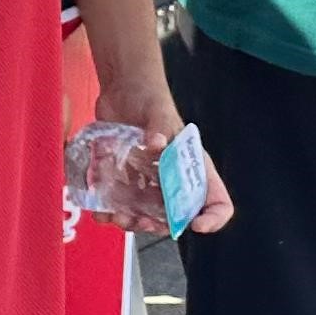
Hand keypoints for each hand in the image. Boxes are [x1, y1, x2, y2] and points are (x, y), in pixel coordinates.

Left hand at [96, 75, 234, 234]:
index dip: (213, 217)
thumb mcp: (158, 111)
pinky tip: (99, 210)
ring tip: (116, 218)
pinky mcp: (126, 177)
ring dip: (132, 222)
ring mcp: (149, 180)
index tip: (196, 224)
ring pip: (146, 214)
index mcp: (193, 167)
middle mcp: (173, 179)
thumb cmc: (150, 97)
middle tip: (143, 223)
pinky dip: (110, 210)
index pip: (216, 200)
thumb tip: (156, 143)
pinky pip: (121, 203)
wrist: (121, 88)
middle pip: (176, 216)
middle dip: (159, 225)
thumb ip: (159, 127)